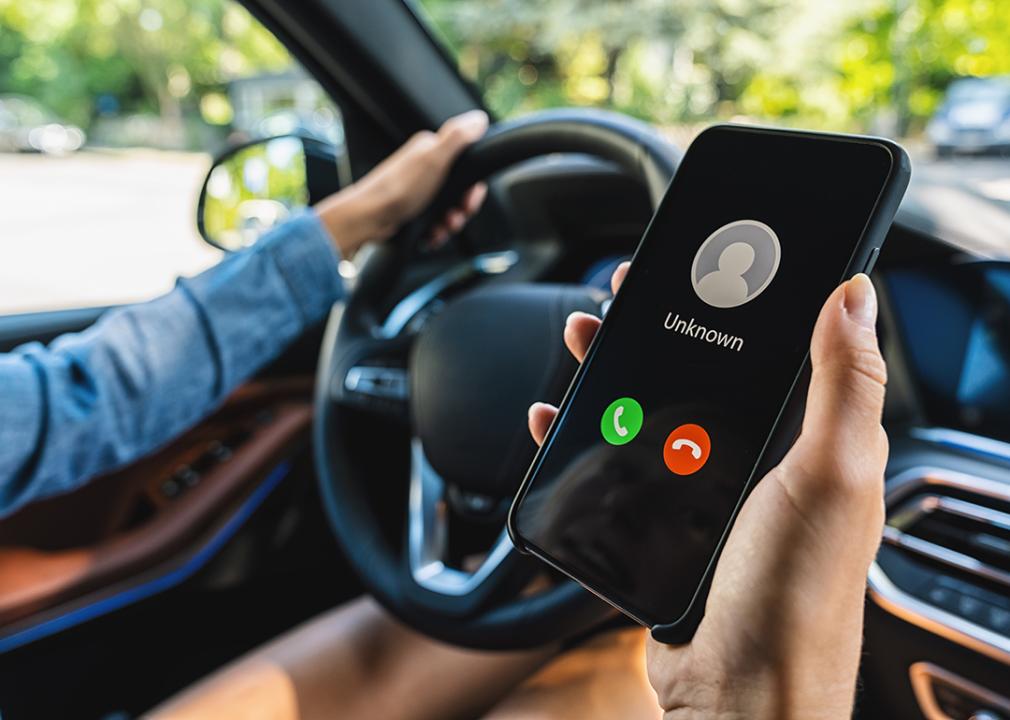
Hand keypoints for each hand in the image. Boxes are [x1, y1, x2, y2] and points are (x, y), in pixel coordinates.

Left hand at [315, 110, 489, 256]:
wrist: (369, 217)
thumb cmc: (398, 188)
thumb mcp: (433, 159)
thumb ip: (457, 137)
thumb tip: (478, 118)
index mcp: (431, 150)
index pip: (467, 165)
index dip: (473, 187)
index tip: (469, 199)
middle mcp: (425, 168)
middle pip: (460, 190)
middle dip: (462, 209)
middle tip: (455, 218)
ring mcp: (419, 190)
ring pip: (449, 208)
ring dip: (450, 223)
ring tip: (442, 229)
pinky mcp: (414, 208)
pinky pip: (435, 221)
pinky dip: (437, 231)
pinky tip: (432, 235)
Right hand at [529, 262, 887, 719]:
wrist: (737, 694)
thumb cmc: (794, 596)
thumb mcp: (829, 477)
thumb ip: (845, 385)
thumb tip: (855, 293)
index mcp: (804, 441)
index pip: (770, 348)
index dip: (733, 300)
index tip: (698, 262)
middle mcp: (754, 461)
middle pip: (696, 373)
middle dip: (655, 327)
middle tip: (621, 295)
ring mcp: (701, 492)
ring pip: (647, 412)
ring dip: (610, 371)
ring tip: (579, 338)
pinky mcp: (658, 525)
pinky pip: (613, 466)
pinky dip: (579, 436)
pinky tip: (554, 417)